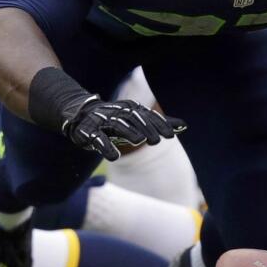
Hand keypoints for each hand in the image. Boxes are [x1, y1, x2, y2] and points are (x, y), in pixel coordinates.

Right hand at [60, 97, 186, 161]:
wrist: (81, 114)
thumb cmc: (115, 119)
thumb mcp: (137, 120)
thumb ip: (158, 123)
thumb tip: (185, 126)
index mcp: (131, 109)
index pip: (148, 116)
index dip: (160, 124)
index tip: (172, 135)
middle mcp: (118, 112)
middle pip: (134, 118)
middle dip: (146, 128)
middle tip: (157, 141)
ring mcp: (103, 121)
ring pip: (117, 125)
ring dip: (128, 132)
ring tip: (139, 141)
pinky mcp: (88, 132)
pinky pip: (97, 139)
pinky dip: (106, 147)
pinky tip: (115, 157)